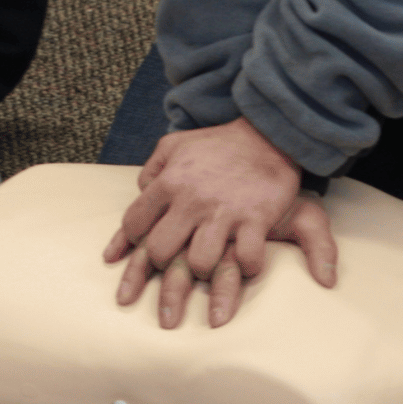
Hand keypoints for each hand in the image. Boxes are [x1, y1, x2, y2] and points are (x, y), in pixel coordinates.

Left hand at [102, 118, 337, 327]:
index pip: (134, 224)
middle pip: (159, 251)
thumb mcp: (174, 144)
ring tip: (210, 269)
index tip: (147, 245)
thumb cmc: (219, 143)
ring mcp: (224, 212)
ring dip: (203, 271)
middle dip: (163, 265)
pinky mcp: (256, 218)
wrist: (268, 132)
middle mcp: (191, 201)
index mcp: (168, 183)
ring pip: (199, 262)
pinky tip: (248, 264)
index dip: (134, 241)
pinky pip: (247, 257)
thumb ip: (153, 168)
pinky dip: (247, 267)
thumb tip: (140, 189)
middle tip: (174, 266)